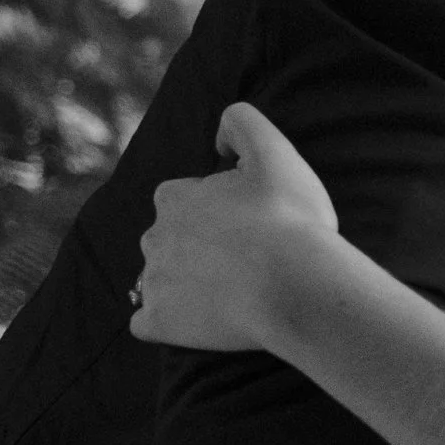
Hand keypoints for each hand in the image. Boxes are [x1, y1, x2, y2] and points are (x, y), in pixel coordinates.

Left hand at [131, 99, 338, 351]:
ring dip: (183, 285)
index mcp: (174, 197)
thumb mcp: (276, 151)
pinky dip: (165, 322)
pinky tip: (198, 321)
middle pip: (169, 240)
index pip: (182, 198)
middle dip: (195, 248)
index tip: (247, 225)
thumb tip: (219, 136)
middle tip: (243, 262)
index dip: (215, 210)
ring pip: (157, 280)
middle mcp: (153, 236)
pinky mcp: (158, 322)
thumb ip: (242, 122)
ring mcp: (153, 282)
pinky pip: (147, 323)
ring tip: (229, 295)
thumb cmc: (291, 221)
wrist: (297, 288)